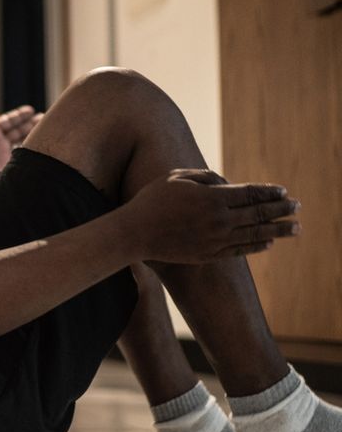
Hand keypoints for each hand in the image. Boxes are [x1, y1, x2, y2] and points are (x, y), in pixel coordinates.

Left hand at [0, 106, 42, 189]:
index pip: (9, 120)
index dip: (19, 115)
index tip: (31, 110)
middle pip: (18, 129)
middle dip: (30, 123)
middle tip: (44, 118)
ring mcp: (3, 151)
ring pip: (21, 140)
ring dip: (32, 134)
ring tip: (45, 129)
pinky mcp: (6, 162)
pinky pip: (20, 154)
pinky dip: (29, 149)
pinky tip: (38, 144)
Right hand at [123, 170, 300, 263]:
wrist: (134, 233)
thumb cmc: (152, 201)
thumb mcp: (176, 177)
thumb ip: (204, 176)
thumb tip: (225, 182)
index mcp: (213, 197)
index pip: (251, 193)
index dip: (269, 192)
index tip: (283, 191)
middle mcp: (219, 220)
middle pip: (259, 213)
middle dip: (281, 209)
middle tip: (297, 207)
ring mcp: (215, 240)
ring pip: (255, 234)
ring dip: (278, 230)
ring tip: (295, 228)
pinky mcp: (208, 255)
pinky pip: (240, 251)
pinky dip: (256, 246)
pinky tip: (268, 243)